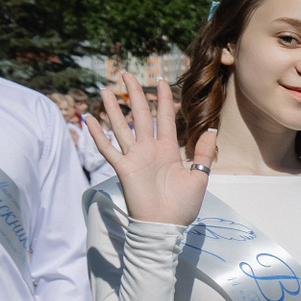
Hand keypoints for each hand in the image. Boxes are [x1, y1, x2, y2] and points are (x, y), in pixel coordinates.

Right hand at [84, 72, 217, 225]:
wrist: (166, 226)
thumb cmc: (183, 206)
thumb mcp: (199, 177)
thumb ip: (203, 153)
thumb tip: (211, 130)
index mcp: (168, 150)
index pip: (165, 119)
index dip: (164, 100)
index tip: (162, 81)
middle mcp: (149, 150)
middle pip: (141, 116)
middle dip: (136, 94)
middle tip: (127, 75)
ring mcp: (135, 157)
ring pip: (122, 127)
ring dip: (114, 109)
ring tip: (106, 90)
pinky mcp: (123, 168)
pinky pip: (107, 148)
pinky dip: (97, 134)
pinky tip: (89, 119)